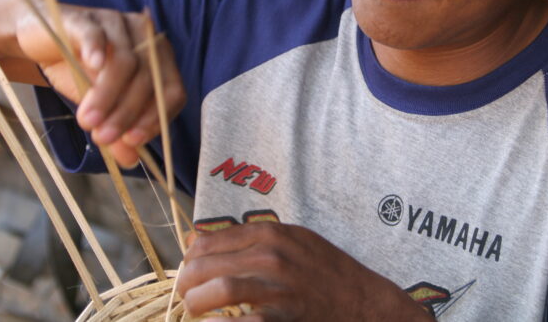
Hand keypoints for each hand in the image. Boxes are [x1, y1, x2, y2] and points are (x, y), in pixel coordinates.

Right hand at [14, 0, 185, 166]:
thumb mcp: (100, 106)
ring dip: (107, 95)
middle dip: (126, 113)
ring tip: (87, 121)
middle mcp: (144, 38)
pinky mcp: (86, 18)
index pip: (173, 90)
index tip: (132, 140)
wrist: (40, 38)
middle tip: (102, 137)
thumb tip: (131, 161)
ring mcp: (116, 24)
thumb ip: (117, 130)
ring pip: (123, 62)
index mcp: (159, 59)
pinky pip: (96, 34)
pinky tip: (91, 66)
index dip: (156, 117)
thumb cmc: (78, 70)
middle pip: (148, 79)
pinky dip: (96, 50)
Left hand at [177, 222, 433, 320]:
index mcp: (272, 233)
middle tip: (184, 293)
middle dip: (186, 281)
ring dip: (196, 303)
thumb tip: (200, 240)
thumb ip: (253, 237)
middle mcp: (272, 256)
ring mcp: (278, 288)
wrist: (362, 302)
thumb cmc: (326, 271)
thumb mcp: (294, 240)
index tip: (187, 268)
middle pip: (207, 265)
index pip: (210, 240)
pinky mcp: (282, 319)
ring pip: (219, 291)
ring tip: (195, 310)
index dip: (190, 257)